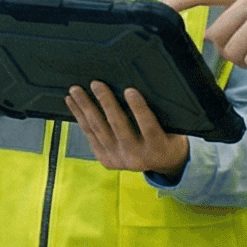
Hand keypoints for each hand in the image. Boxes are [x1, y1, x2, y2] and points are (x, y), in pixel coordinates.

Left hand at [64, 80, 191, 175]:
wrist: (162, 163)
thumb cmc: (168, 136)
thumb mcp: (173, 128)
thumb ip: (160, 114)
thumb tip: (144, 85)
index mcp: (158, 148)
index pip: (148, 127)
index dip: (139, 109)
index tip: (130, 90)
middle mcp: (137, 157)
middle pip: (118, 126)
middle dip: (106, 102)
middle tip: (96, 84)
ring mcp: (119, 160)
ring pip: (99, 130)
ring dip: (85, 107)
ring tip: (76, 90)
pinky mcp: (106, 160)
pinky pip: (90, 135)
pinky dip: (80, 117)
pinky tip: (73, 103)